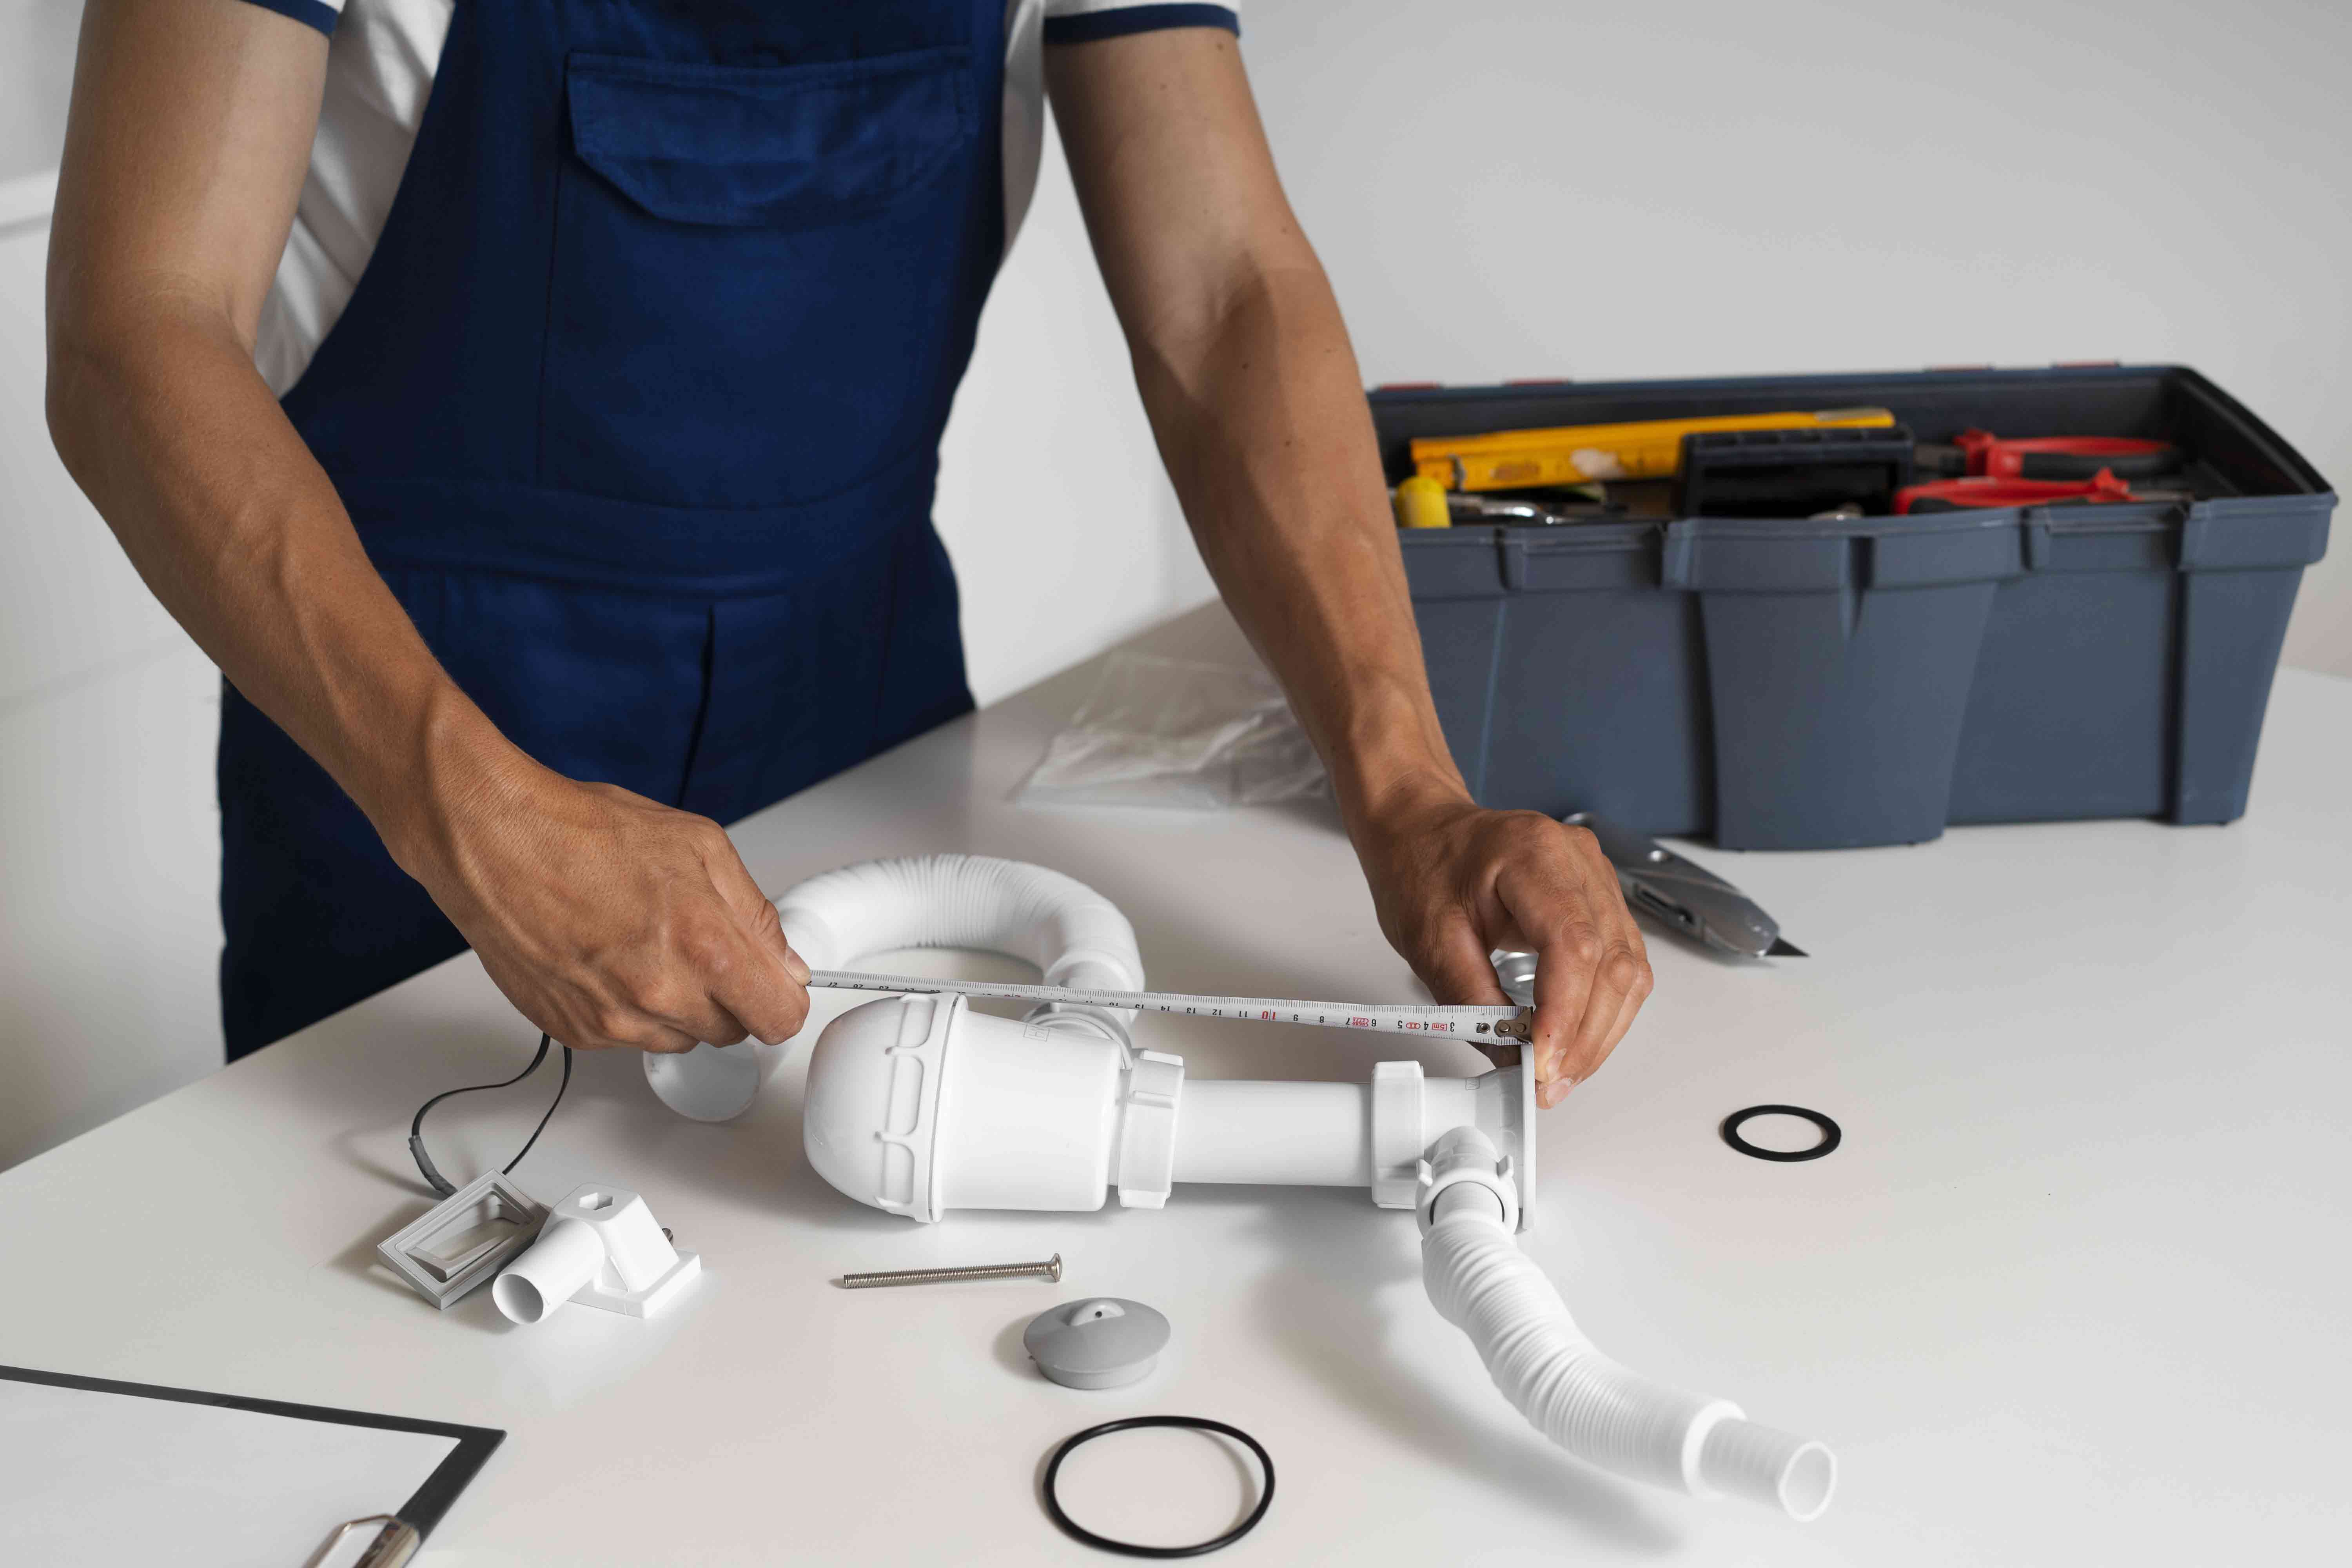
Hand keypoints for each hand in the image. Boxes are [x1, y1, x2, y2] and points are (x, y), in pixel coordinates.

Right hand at [388, 745, 809, 1053]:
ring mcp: (615, 1021)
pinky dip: (629, 1006)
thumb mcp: (701, 846)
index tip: (771, 982)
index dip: (780, 997)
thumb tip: (786, 964)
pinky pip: (630, 1036)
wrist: (495, 842)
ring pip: (681, 1037)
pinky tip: (607, 956)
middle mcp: (660, 994)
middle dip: (727, 993)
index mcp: (704, 946)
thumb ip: (755, 915)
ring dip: (677, 1003)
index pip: (779, 1017)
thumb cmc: (585, 833)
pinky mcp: (576, 1032)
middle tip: (694, 942)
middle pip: (733, 1031)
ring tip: (643, 942)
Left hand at [1354, 789, 1651, 1106]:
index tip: (1544, 1063)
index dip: (1566, 1014)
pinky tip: (1575, 1038)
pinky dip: (1604, 1008)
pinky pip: (1622, 961)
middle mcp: (1577, 860)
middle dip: (1586, 1037)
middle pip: (1613, 963)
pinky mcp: (1599, 898)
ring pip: (1629, 969)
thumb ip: (1471, 1001)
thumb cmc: (1420, 865)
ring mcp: (1595, 877)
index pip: (1573, 944)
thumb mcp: (1428, 937)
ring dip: (1601, 1031)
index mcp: (1532, 854)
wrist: (1421, 828)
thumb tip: (1512, 1058)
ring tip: (1561, 1071)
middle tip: (1549, 1083)